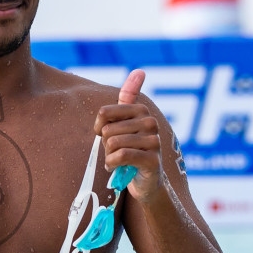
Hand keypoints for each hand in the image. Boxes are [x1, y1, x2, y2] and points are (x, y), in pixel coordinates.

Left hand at [93, 68, 163, 200]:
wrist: (146, 181)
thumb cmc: (131, 150)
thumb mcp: (126, 122)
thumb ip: (129, 97)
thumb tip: (140, 70)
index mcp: (141, 110)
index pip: (105, 112)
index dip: (98, 127)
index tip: (104, 135)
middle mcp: (150, 122)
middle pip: (107, 130)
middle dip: (105, 146)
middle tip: (115, 153)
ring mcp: (154, 141)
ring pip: (113, 143)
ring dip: (108, 157)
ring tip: (116, 161)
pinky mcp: (152, 160)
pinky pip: (121, 156)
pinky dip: (112, 165)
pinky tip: (116, 168)